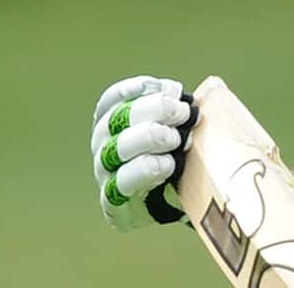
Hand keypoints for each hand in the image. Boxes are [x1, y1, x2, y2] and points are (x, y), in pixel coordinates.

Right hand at [90, 75, 199, 230]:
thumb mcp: (187, 127)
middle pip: (118, 118)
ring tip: (178, 140)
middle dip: (156, 109)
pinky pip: (122, 182)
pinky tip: (168, 165)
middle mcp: (103, 145)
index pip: (113, 98)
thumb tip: (190, 89)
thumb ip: (184, 105)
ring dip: (152, 137)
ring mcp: (105, 174)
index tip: (171, 89)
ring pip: (118, 147)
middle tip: (185, 114)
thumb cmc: (186, 156)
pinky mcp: (113, 204)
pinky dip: (146, 170)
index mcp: (113, 122)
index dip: (139, 89)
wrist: (187, 205)